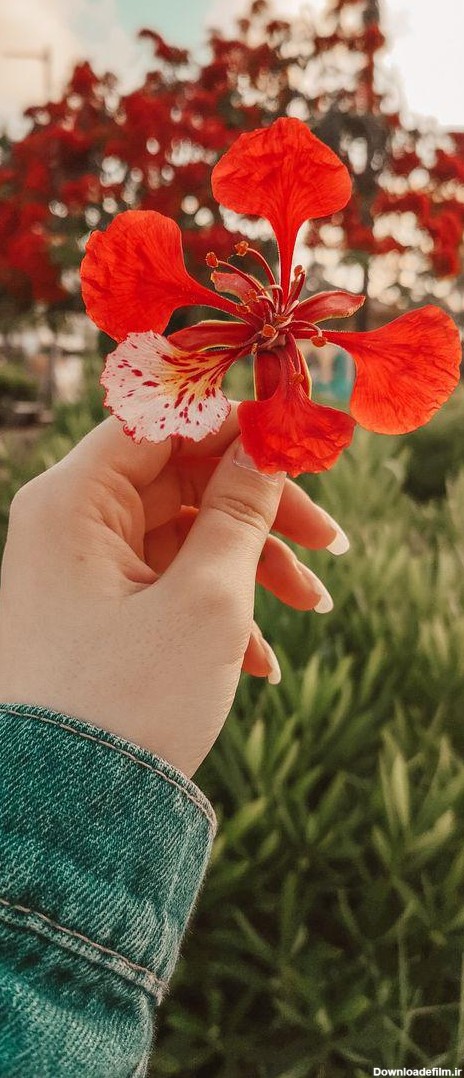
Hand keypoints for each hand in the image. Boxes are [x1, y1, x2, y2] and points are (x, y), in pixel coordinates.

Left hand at [0, 407, 347, 777]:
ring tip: (312, 608)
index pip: (161, 424)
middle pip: (180, 481)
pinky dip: (217, 609)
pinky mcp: (95, 614)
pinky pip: (165, 585)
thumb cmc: (130, 703)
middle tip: (331, 543)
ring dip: (252, 567)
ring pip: (182, 537)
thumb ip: (239, 511)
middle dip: (260, 515)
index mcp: (72, 502)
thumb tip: (264, 449)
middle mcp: (66, 525)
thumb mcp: (205, 599)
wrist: (70, 819)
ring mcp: (78, 572)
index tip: (297, 453)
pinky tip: (260, 662)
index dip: (234, 429)